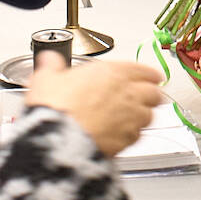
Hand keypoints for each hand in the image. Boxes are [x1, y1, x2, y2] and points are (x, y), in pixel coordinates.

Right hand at [25, 54, 163, 156]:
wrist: (57, 140)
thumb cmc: (55, 108)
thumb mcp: (46, 78)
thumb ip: (52, 66)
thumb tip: (50, 59)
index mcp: (113, 72)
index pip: (143, 70)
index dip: (148, 74)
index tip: (150, 77)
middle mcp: (127, 93)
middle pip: (154, 93)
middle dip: (150, 95)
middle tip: (145, 96)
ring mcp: (130, 118)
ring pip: (149, 115)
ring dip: (143, 115)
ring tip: (133, 116)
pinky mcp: (127, 140)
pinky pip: (138, 136)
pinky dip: (132, 134)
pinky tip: (122, 134)